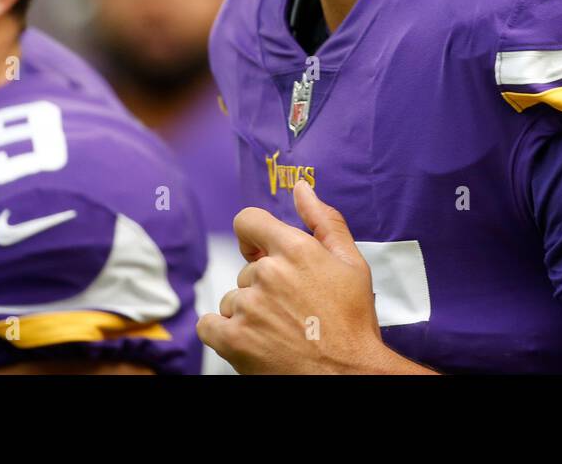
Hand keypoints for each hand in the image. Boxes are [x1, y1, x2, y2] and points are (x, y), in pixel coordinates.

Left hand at [196, 180, 419, 373]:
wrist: (347, 373)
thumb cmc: (353, 322)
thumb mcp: (351, 263)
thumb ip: (324, 220)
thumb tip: (302, 188)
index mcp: (294, 249)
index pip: (248, 221)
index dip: (252, 236)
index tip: (260, 252)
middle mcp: (267, 273)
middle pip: (246, 269)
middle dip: (263, 285)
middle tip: (292, 307)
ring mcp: (248, 306)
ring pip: (232, 298)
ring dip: (248, 312)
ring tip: (279, 329)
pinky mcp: (233, 339)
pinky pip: (209, 325)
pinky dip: (223, 332)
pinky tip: (252, 339)